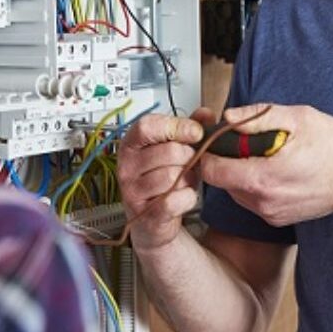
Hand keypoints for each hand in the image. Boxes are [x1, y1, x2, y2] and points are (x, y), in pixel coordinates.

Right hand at [117, 110, 210, 251]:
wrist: (154, 218)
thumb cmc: (164, 177)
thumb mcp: (176, 146)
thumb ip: (190, 127)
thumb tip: (205, 114)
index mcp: (131, 143)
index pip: (147, 126)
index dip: (175, 126)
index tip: (196, 132)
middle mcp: (127, 166)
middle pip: (168, 151)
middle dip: (188, 156)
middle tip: (189, 162)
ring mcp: (132, 191)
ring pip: (172, 176)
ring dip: (187, 178)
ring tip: (185, 180)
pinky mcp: (145, 214)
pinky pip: (174, 200)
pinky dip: (187, 198)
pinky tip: (184, 196)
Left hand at [199, 103, 332, 226]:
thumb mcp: (299, 118)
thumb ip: (259, 116)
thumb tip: (229, 116)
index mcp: (262, 178)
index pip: (212, 171)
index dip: (210, 151)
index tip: (219, 137)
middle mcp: (262, 202)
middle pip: (221, 181)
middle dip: (227, 159)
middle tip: (246, 140)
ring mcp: (269, 213)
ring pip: (235, 190)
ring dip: (241, 171)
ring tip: (265, 154)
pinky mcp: (276, 219)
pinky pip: (251, 199)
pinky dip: (255, 183)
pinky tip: (275, 168)